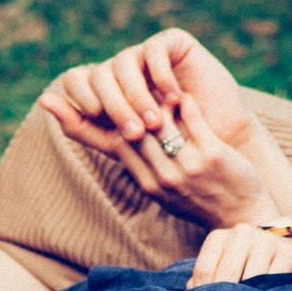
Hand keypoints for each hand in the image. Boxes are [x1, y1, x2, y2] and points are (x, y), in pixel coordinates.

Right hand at [40, 88, 278, 228]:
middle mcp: (160, 177)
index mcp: (146, 183)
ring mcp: (184, 167)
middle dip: (116, 101)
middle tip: (104, 72)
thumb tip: (126, 137)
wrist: (241, 218)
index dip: (79, 122)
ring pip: (158, 125)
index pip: (110, 145)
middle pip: (128, 131)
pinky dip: (185, 105)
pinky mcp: (211, 156)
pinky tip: (182, 93)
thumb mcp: (165, 191)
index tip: (50, 100)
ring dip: (154, 98)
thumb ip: (146, 165)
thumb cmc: (203, 201)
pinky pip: (191, 122)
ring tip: (151, 78)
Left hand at [41, 28, 252, 147]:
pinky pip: (155, 49)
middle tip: (134, 132)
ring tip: (154, 121)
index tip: (99, 121)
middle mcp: (119, 68)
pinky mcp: (172, 42)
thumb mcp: (117, 142)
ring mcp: (144, 53)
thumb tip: (43, 99)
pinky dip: (161, 76)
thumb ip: (79, 126)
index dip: (81, 99)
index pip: (75, 80)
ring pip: (123, 62)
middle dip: (114, 106)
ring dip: (136, 95)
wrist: (213, 141)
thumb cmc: (162, 148)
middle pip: (98, 73)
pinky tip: (173, 99)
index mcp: (101, 89)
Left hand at [187, 223, 291, 287]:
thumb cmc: (242, 264)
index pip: (204, 271)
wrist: (285, 248)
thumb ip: (203, 279)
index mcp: (218, 238)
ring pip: (252, 279)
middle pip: (226, 274)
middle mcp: (241, 234)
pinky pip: (274, 280)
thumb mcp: (219, 265)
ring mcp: (266, 241)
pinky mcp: (288, 252)